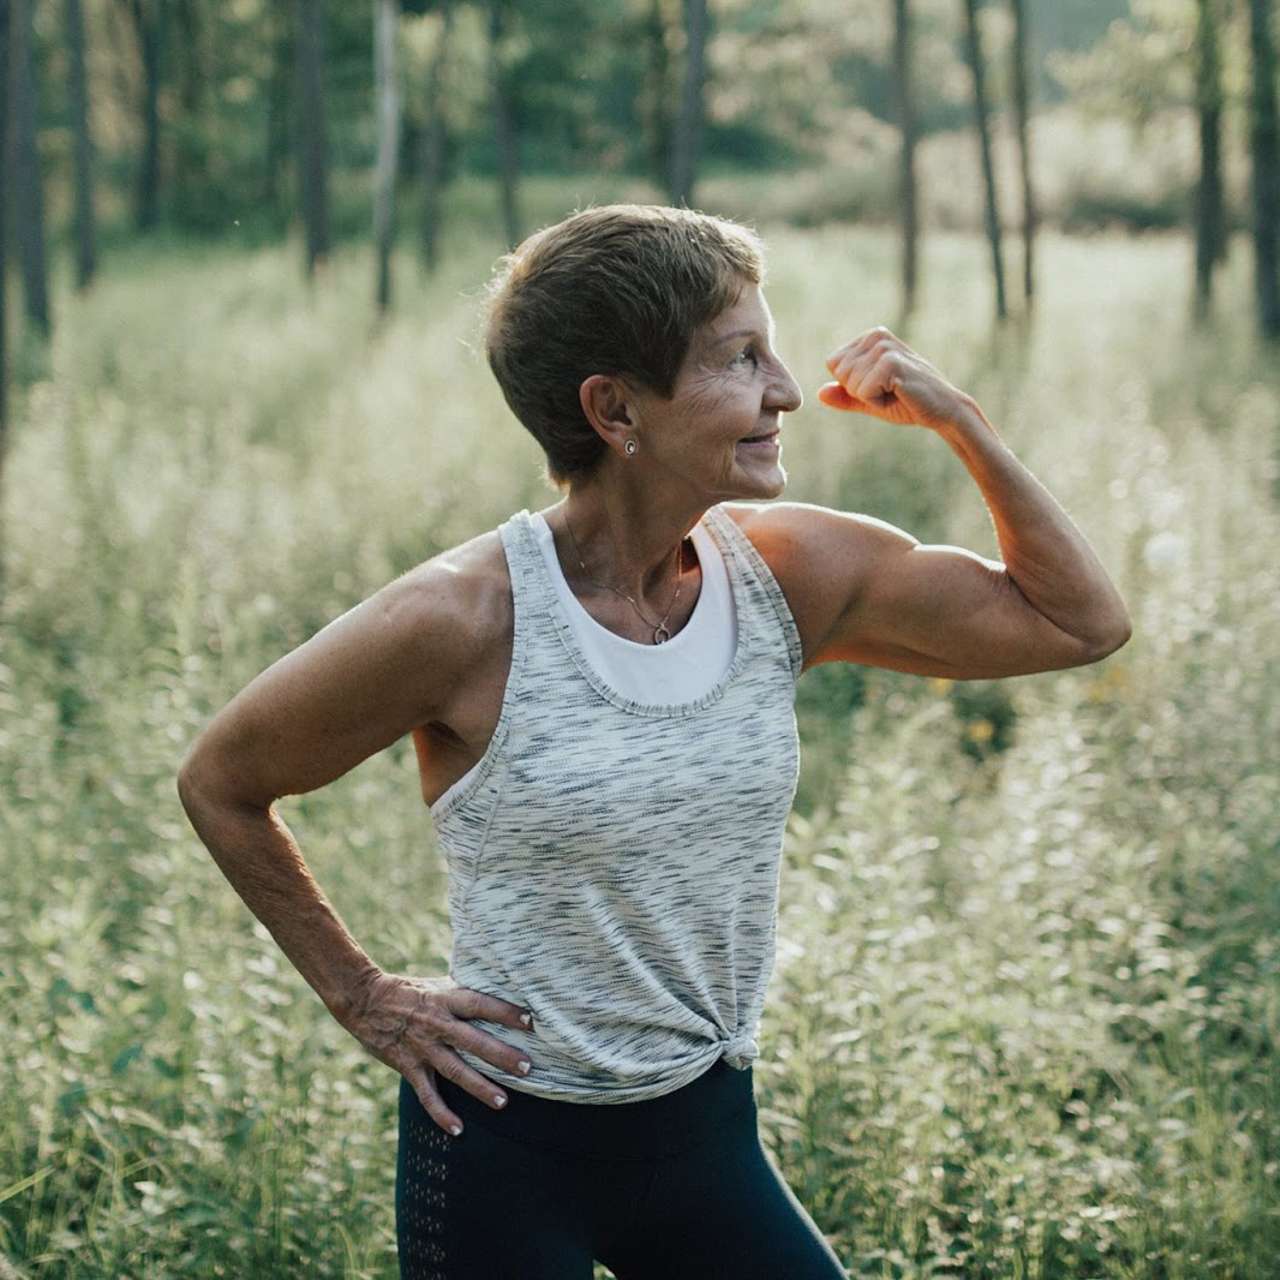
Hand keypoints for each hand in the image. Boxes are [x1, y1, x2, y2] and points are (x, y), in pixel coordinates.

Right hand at [342, 970, 532, 1135]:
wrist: (366, 1000)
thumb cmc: (411, 991)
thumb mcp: (439, 985)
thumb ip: (464, 994)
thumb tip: (497, 990)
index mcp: (446, 999)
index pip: (480, 1004)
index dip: (504, 1012)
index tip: (530, 1021)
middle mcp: (437, 1024)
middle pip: (474, 1042)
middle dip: (501, 1056)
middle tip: (527, 1068)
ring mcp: (422, 1048)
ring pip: (456, 1071)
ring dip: (480, 1087)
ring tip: (503, 1103)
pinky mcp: (408, 1067)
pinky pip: (427, 1094)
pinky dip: (441, 1113)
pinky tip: (458, 1129)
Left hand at [817, 326, 972, 431]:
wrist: (942, 410)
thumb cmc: (907, 403)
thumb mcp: (869, 400)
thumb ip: (844, 396)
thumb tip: (819, 393)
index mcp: (870, 338)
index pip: (833, 364)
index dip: (853, 385)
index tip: (879, 386)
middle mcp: (876, 336)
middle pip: (839, 374)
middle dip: (860, 392)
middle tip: (889, 391)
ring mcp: (885, 347)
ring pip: (850, 384)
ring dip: (871, 398)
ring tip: (896, 392)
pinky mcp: (891, 362)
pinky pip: (862, 393)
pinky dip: (877, 402)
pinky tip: (900, 395)